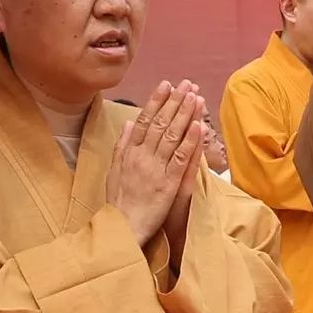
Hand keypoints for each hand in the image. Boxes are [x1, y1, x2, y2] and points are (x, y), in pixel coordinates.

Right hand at [105, 80, 202, 246]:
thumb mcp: (114, 171)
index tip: (166, 84)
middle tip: (186, 84)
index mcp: (129, 153)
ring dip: (184, 114)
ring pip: (172, 136)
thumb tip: (129, 123)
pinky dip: (189, 141)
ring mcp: (156, 169)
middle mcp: (142, 157)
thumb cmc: (118, 202)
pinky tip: (198, 126)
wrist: (122, 228)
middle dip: (174, 101)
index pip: (144, 120)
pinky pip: (181, 159)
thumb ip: (122, 145)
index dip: (156, 101)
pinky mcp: (168, 184)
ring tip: (195, 96)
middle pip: (160, 124)